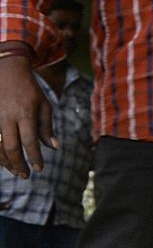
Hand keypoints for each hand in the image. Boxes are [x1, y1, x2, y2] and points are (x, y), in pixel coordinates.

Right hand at [0, 57, 42, 176]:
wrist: (7, 72)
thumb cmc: (29, 89)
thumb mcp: (44, 104)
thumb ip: (47, 126)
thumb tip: (54, 147)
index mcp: (25, 113)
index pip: (30, 141)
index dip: (34, 157)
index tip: (40, 169)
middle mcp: (7, 117)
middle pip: (10, 147)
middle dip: (18, 164)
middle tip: (26, 175)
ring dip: (5, 162)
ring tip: (15, 171)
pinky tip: (3, 161)